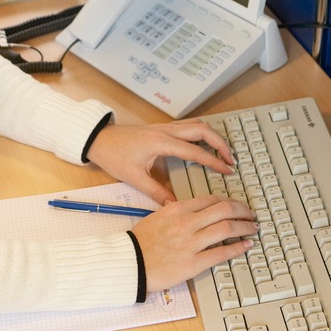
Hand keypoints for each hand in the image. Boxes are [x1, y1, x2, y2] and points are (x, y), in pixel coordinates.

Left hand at [85, 118, 236, 204]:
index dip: (214, 161)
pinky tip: (206, 144)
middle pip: (203, 130)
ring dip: (213, 135)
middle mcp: (166, 130)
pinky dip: (202, 133)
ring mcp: (164, 126)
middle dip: (221, 143)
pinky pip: (188, 125)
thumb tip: (175, 207)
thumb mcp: (135, 178)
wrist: (98, 139)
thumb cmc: (113, 155)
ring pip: (197, 124)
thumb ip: (157, 193)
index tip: (227, 170)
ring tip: (224, 151)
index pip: (195, 151)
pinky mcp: (162, 127)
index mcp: (161, 142)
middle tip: (231, 159)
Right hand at [131, 195, 257, 291]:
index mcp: (178, 209)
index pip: (211, 200)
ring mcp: (191, 242)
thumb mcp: (156, 217)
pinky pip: (221, 252)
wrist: (129, 262)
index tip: (237, 205)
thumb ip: (175, 212)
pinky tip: (246, 245)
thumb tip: (188, 209)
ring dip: (245, 227)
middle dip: (243, 211)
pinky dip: (238, 247)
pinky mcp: (194, 262)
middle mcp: (187, 222)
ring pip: (227, 228)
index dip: (229, 201)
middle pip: (224, 210)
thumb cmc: (139, 242)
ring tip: (253, 228)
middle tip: (251, 215)